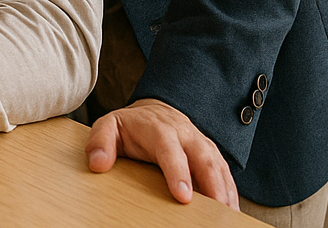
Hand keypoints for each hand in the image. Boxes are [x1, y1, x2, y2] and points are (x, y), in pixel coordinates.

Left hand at [87, 98, 238, 209]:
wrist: (156, 112)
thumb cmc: (131, 126)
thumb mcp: (108, 126)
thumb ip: (100, 142)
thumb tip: (97, 164)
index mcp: (159, 129)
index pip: (170, 150)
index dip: (178, 172)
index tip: (183, 196)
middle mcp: (186, 135)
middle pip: (203, 159)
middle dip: (211, 185)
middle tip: (214, 211)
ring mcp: (202, 145)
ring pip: (219, 168)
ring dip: (225, 192)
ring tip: (226, 215)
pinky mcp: (213, 156)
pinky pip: (226, 174)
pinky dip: (230, 192)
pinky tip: (230, 210)